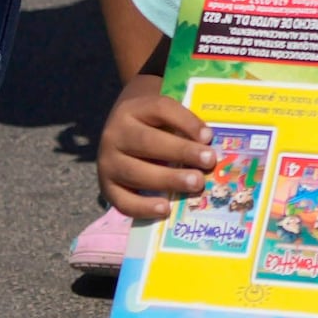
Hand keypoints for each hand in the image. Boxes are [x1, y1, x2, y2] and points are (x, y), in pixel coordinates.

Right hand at [96, 78, 212, 220]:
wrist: (120, 133)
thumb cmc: (154, 125)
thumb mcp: (165, 116)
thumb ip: (185, 125)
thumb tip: (212, 144)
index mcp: (134, 109)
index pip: (160, 109)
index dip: (185, 121)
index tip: (208, 136)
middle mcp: (115, 134)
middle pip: (147, 142)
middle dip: (180, 152)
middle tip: (208, 161)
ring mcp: (107, 162)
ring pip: (136, 172)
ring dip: (168, 179)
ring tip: (196, 184)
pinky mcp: (106, 187)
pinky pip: (122, 200)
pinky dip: (143, 207)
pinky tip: (165, 208)